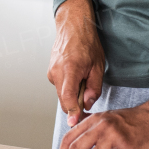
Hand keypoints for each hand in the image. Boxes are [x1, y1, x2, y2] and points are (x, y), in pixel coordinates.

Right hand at [47, 0, 104, 126]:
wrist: (72, 26)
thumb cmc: (87, 43)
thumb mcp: (98, 66)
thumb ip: (94, 87)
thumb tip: (87, 103)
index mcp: (70, 69)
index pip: (68, 97)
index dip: (72, 112)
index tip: (74, 122)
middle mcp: (57, 72)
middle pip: (64, 100)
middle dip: (76, 104)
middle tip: (89, 98)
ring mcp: (51, 72)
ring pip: (62, 94)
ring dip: (73, 94)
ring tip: (84, 79)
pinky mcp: (50, 72)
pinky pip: (60, 86)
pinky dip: (68, 87)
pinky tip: (76, 75)